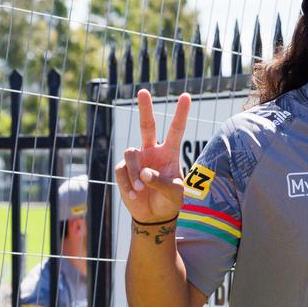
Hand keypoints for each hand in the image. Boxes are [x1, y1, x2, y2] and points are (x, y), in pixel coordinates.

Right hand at [114, 90, 191, 223]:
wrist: (153, 216)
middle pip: (147, 125)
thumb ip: (162, 183)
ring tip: (141, 189)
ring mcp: (137, 159)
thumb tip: (144, 173)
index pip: (176, 130)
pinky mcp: (123, 170)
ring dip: (135, 172)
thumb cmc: (169, 201)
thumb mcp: (174, 194)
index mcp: (169, 152)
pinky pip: (121, 170)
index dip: (181, 114)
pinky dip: (128, 184)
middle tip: (143, 91)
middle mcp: (152, 151)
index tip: (186, 96)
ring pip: (131, 154)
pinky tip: (135, 194)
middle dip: (145, 108)